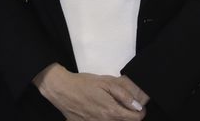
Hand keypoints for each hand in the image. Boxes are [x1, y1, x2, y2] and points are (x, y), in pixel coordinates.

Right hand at [33, 63, 147, 120]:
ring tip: (108, 106)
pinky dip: (101, 118)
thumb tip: (136, 105)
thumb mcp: (104, 82)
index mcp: (112, 111)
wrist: (60, 88)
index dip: (139, 111)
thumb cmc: (81, 84)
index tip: (137, 106)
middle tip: (122, 104)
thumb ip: (123, 94)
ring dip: (114, 117)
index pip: (135, 118)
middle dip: (127, 115)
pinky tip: (96, 110)